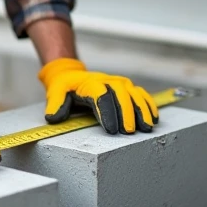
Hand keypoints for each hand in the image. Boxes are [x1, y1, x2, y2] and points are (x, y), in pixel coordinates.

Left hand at [38, 58, 158, 133]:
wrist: (71, 74)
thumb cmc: (65, 87)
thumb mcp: (56, 92)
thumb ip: (55, 104)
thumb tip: (53, 117)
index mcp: (90, 83)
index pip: (101, 95)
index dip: (107, 112)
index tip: (111, 129)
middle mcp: (108, 81)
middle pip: (121, 95)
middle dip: (126, 113)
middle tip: (129, 132)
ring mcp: (119, 83)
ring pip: (134, 94)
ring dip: (141, 110)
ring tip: (146, 127)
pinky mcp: (127, 88)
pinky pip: (141, 94)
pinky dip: (148, 105)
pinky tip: (153, 119)